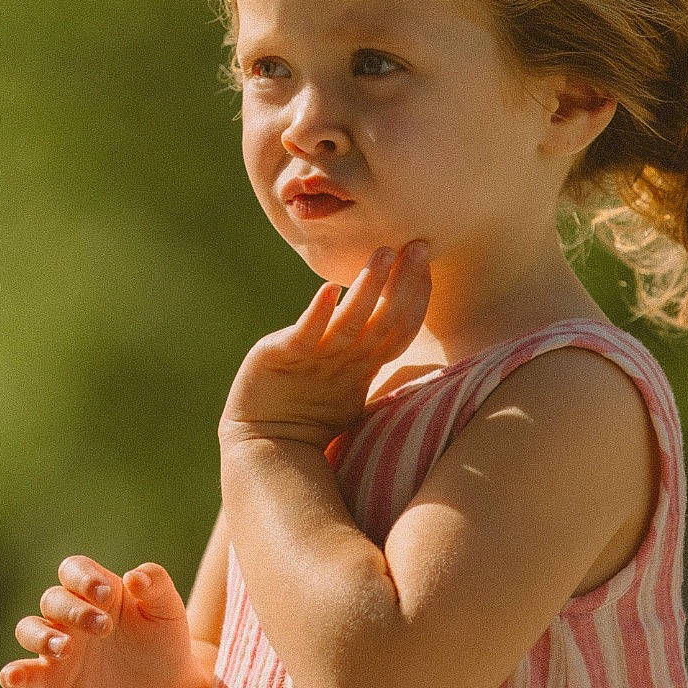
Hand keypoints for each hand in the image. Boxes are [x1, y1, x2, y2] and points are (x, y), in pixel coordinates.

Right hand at [0, 555, 201, 687]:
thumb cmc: (165, 643)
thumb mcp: (168, 611)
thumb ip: (155, 586)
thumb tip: (133, 576)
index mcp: (98, 591)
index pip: (74, 570)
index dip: (84, 577)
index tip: (107, 594)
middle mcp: (73, 614)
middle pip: (53, 599)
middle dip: (74, 610)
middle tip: (105, 628)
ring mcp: (61, 646)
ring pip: (29, 628)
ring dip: (40, 635)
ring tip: (65, 648)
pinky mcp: (55, 679)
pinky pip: (27, 673)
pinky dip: (14, 674)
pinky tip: (10, 679)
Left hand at [219, 240, 432, 449]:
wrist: (263, 441)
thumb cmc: (305, 409)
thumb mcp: (343, 381)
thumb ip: (365, 354)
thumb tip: (386, 326)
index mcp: (364, 367)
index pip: (400, 329)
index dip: (416, 298)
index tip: (425, 261)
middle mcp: (346, 363)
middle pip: (384, 322)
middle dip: (402, 284)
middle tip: (416, 246)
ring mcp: (317, 361)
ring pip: (351, 323)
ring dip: (369, 289)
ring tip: (381, 255)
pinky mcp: (284, 358)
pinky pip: (306, 335)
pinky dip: (318, 314)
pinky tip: (328, 289)